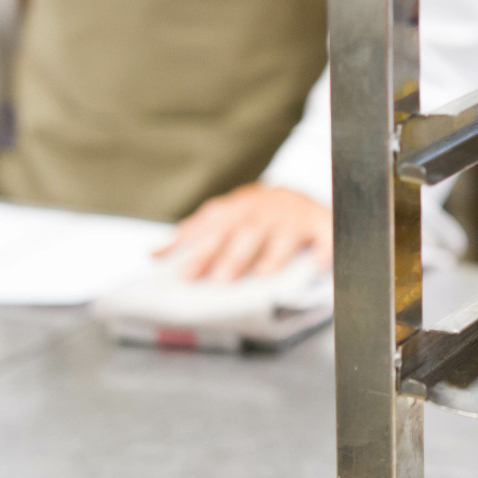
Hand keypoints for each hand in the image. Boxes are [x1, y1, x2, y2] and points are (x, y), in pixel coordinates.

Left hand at [158, 183, 332, 280]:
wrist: (303, 198)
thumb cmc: (257, 216)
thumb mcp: (226, 217)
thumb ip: (194, 234)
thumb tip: (152, 254)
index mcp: (238, 208)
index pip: (214, 226)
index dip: (199, 247)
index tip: (181, 273)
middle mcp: (263, 210)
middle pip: (245, 231)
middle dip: (232, 255)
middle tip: (219, 280)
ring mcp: (292, 216)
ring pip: (282, 236)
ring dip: (273, 255)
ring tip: (263, 275)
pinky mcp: (319, 224)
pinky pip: (326, 236)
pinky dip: (325, 250)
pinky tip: (320, 264)